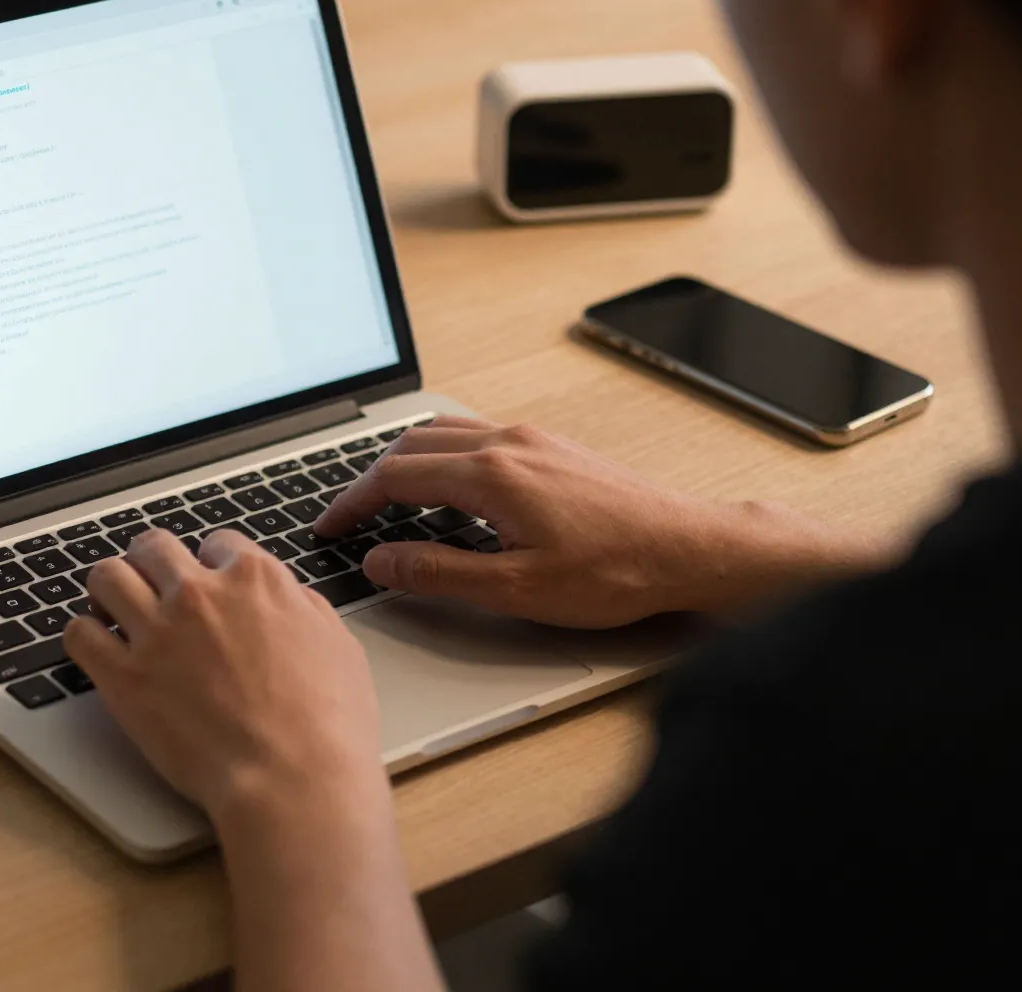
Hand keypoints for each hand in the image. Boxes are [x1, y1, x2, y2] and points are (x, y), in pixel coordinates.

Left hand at [64, 529, 446, 991]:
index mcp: (255, 579)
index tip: (207, 583)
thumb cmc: (327, 726)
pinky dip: (85, 636)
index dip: (211, 564)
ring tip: (115, 610)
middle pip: (153, 547)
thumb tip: (289, 600)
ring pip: (107, 576)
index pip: (216, 543)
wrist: (293, 780)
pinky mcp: (124, 677)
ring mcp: (157, 632)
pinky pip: (79, 634)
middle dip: (151, 563)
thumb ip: (303, 610)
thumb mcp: (338, 646)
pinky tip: (99, 649)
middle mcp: (200, 594)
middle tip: (152, 586)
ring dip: (111, 589)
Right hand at [316, 416, 883, 627]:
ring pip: (443, 432)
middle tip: (347, 517)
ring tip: (385, 499)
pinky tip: (449, 488)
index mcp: (491, 475)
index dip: (351, 503)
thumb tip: (381, 560)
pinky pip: (476, 433)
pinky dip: (441, 454)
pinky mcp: (553, 446)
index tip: (329, 528)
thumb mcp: (516, 590)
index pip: (395, 477)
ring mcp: (533, 439)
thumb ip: (439, 573)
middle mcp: (508, 443)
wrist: (692, 549)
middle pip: (412, 444)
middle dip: (369, 479)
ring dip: (405, 461)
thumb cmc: (616, 573)